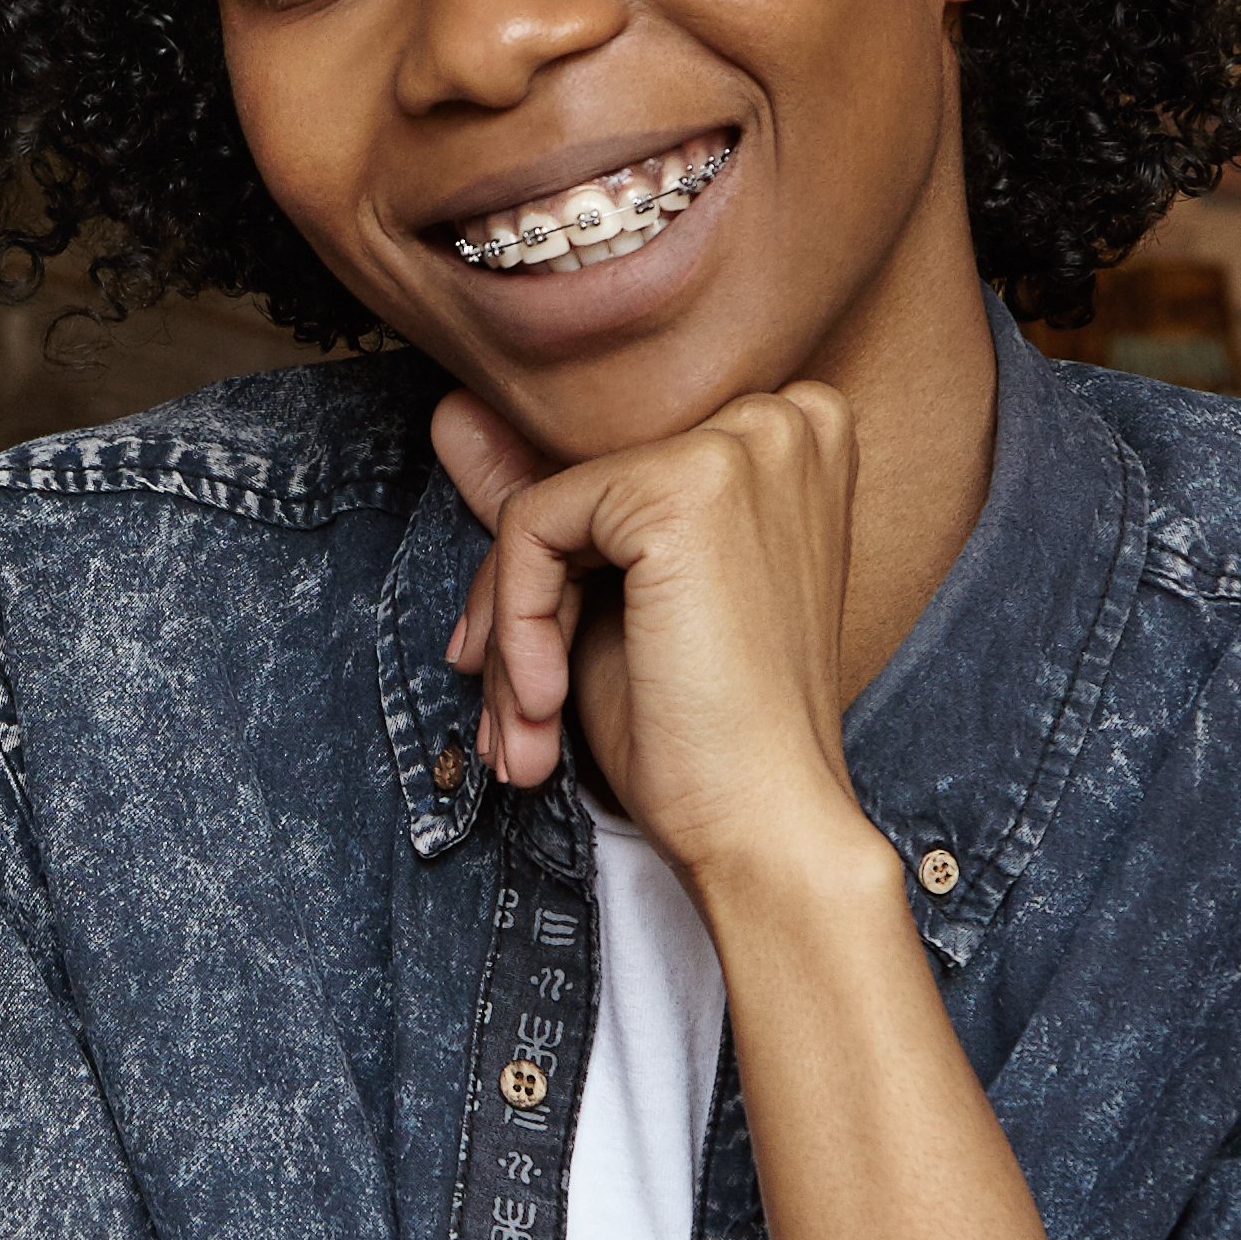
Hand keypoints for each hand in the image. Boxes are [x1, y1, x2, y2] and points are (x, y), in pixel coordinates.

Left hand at [432, 382, 890, 905]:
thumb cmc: (705, 732)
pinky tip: (542, 704)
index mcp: (790, 436)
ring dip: (511, 633)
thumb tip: (450, 414)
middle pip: (576, 485)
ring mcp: (738, 443)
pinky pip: (532, 529)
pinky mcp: (683, 487)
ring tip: (522, 730)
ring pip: (544, 510)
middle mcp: (778, 417)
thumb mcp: (611, 603)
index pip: (611, 472)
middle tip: (514, 714)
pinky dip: (516, 625)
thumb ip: (549, 502)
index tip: (530, 668)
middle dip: (522, 606)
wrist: (765, 825)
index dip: (556, 572)